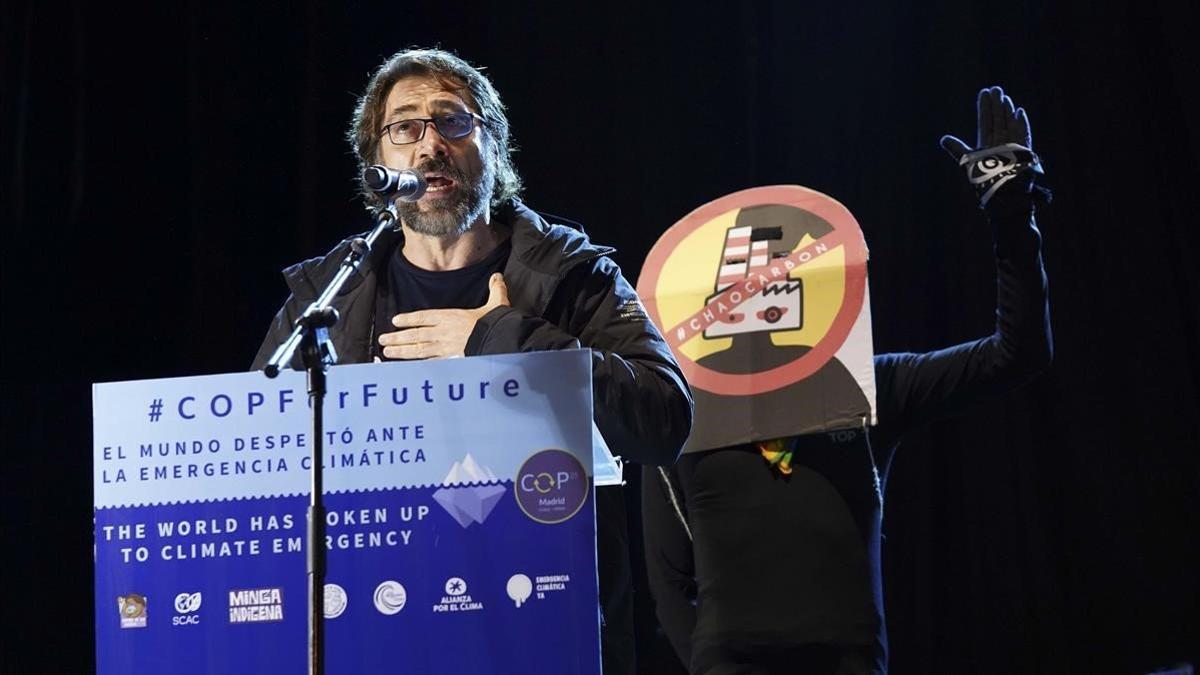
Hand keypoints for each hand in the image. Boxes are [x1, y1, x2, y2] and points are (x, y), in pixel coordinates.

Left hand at [378, 273, 509, 358]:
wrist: (499, 342)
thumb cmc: (495, 325)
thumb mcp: (497, 303)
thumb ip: (495, 290)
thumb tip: (497, 277)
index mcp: (451, 317)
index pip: (423, 317)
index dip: (408, 319)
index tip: (395, 320)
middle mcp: (443, 332)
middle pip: (415, 335)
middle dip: (397, 337)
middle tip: (383, 339)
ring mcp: (444, 348)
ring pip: (417, 350)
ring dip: (401, 351)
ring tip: (388, 351)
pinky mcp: (450, 361)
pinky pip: (428, 363)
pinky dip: (416, 365)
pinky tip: (406, 367)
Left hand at [939, 86, 1043, 206]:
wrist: (999, 196)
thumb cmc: (983, 181)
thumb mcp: (967, 162)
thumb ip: (957, 149)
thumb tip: (943, 138)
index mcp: (987, 145)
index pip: (985, 122)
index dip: (985, 108)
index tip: (984, 92)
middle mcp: (1000, 144)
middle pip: (998, 120)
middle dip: (996, 105)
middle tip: (995, 88)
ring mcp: (1012, 147)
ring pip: (1010, 124)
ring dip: (1007, 111)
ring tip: (1004, 97)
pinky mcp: (1023, 152)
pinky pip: (1023, 135)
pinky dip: (1021, 124)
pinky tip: (1018, 112)